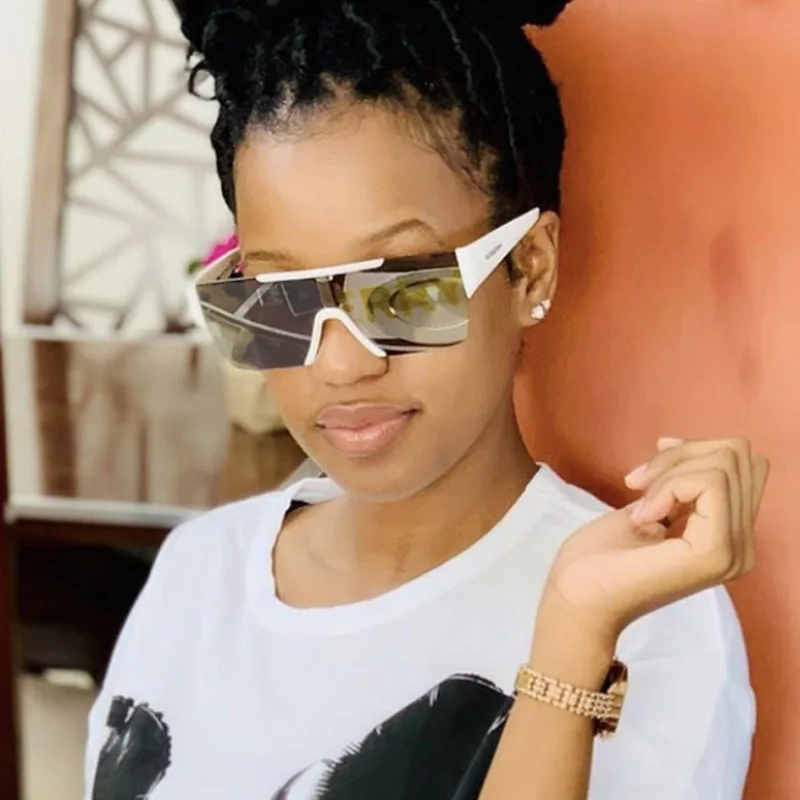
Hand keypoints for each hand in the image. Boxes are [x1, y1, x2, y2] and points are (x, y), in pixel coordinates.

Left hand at [539, 438, 769, 645]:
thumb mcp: (647, 506)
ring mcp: (732, 551)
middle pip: (739, 457)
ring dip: (669, 470)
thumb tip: (678, 443)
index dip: (694, 450)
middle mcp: (742, 546)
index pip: (743, 464)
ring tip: (639, 504)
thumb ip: (676, 485)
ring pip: (725, 465)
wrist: (576, 598)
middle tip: (640, 483)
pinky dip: (668, 485)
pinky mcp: (715, 551)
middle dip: (682, 455)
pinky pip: (709, 483)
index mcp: (730, 536)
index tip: (650, 471)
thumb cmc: (598, 558)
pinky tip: (643, 516)